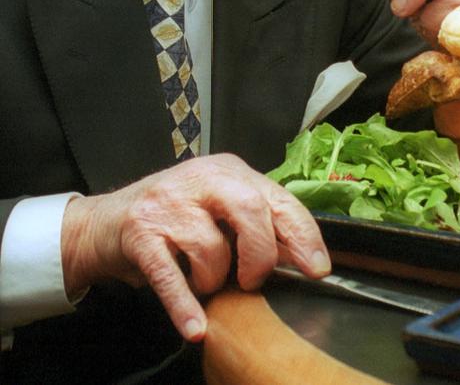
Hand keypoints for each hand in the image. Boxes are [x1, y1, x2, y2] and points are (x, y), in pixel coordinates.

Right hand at [61, 154, 330, 342]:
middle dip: (260, 254)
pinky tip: (196, 327)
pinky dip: (185, 306)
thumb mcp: (218, 209)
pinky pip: (170, 276)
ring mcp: (168, 204)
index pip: (276, 198)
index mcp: (227, 171)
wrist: (104, 224)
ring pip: (211, 247)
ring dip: (213, 279)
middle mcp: (200, 179)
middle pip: (250, 210)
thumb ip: (258, 222)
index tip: (316, 267)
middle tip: (253, 279)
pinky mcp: (141, 234)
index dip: (302, 234)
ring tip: (203, 280)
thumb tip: (303, 251)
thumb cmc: (173, 219)